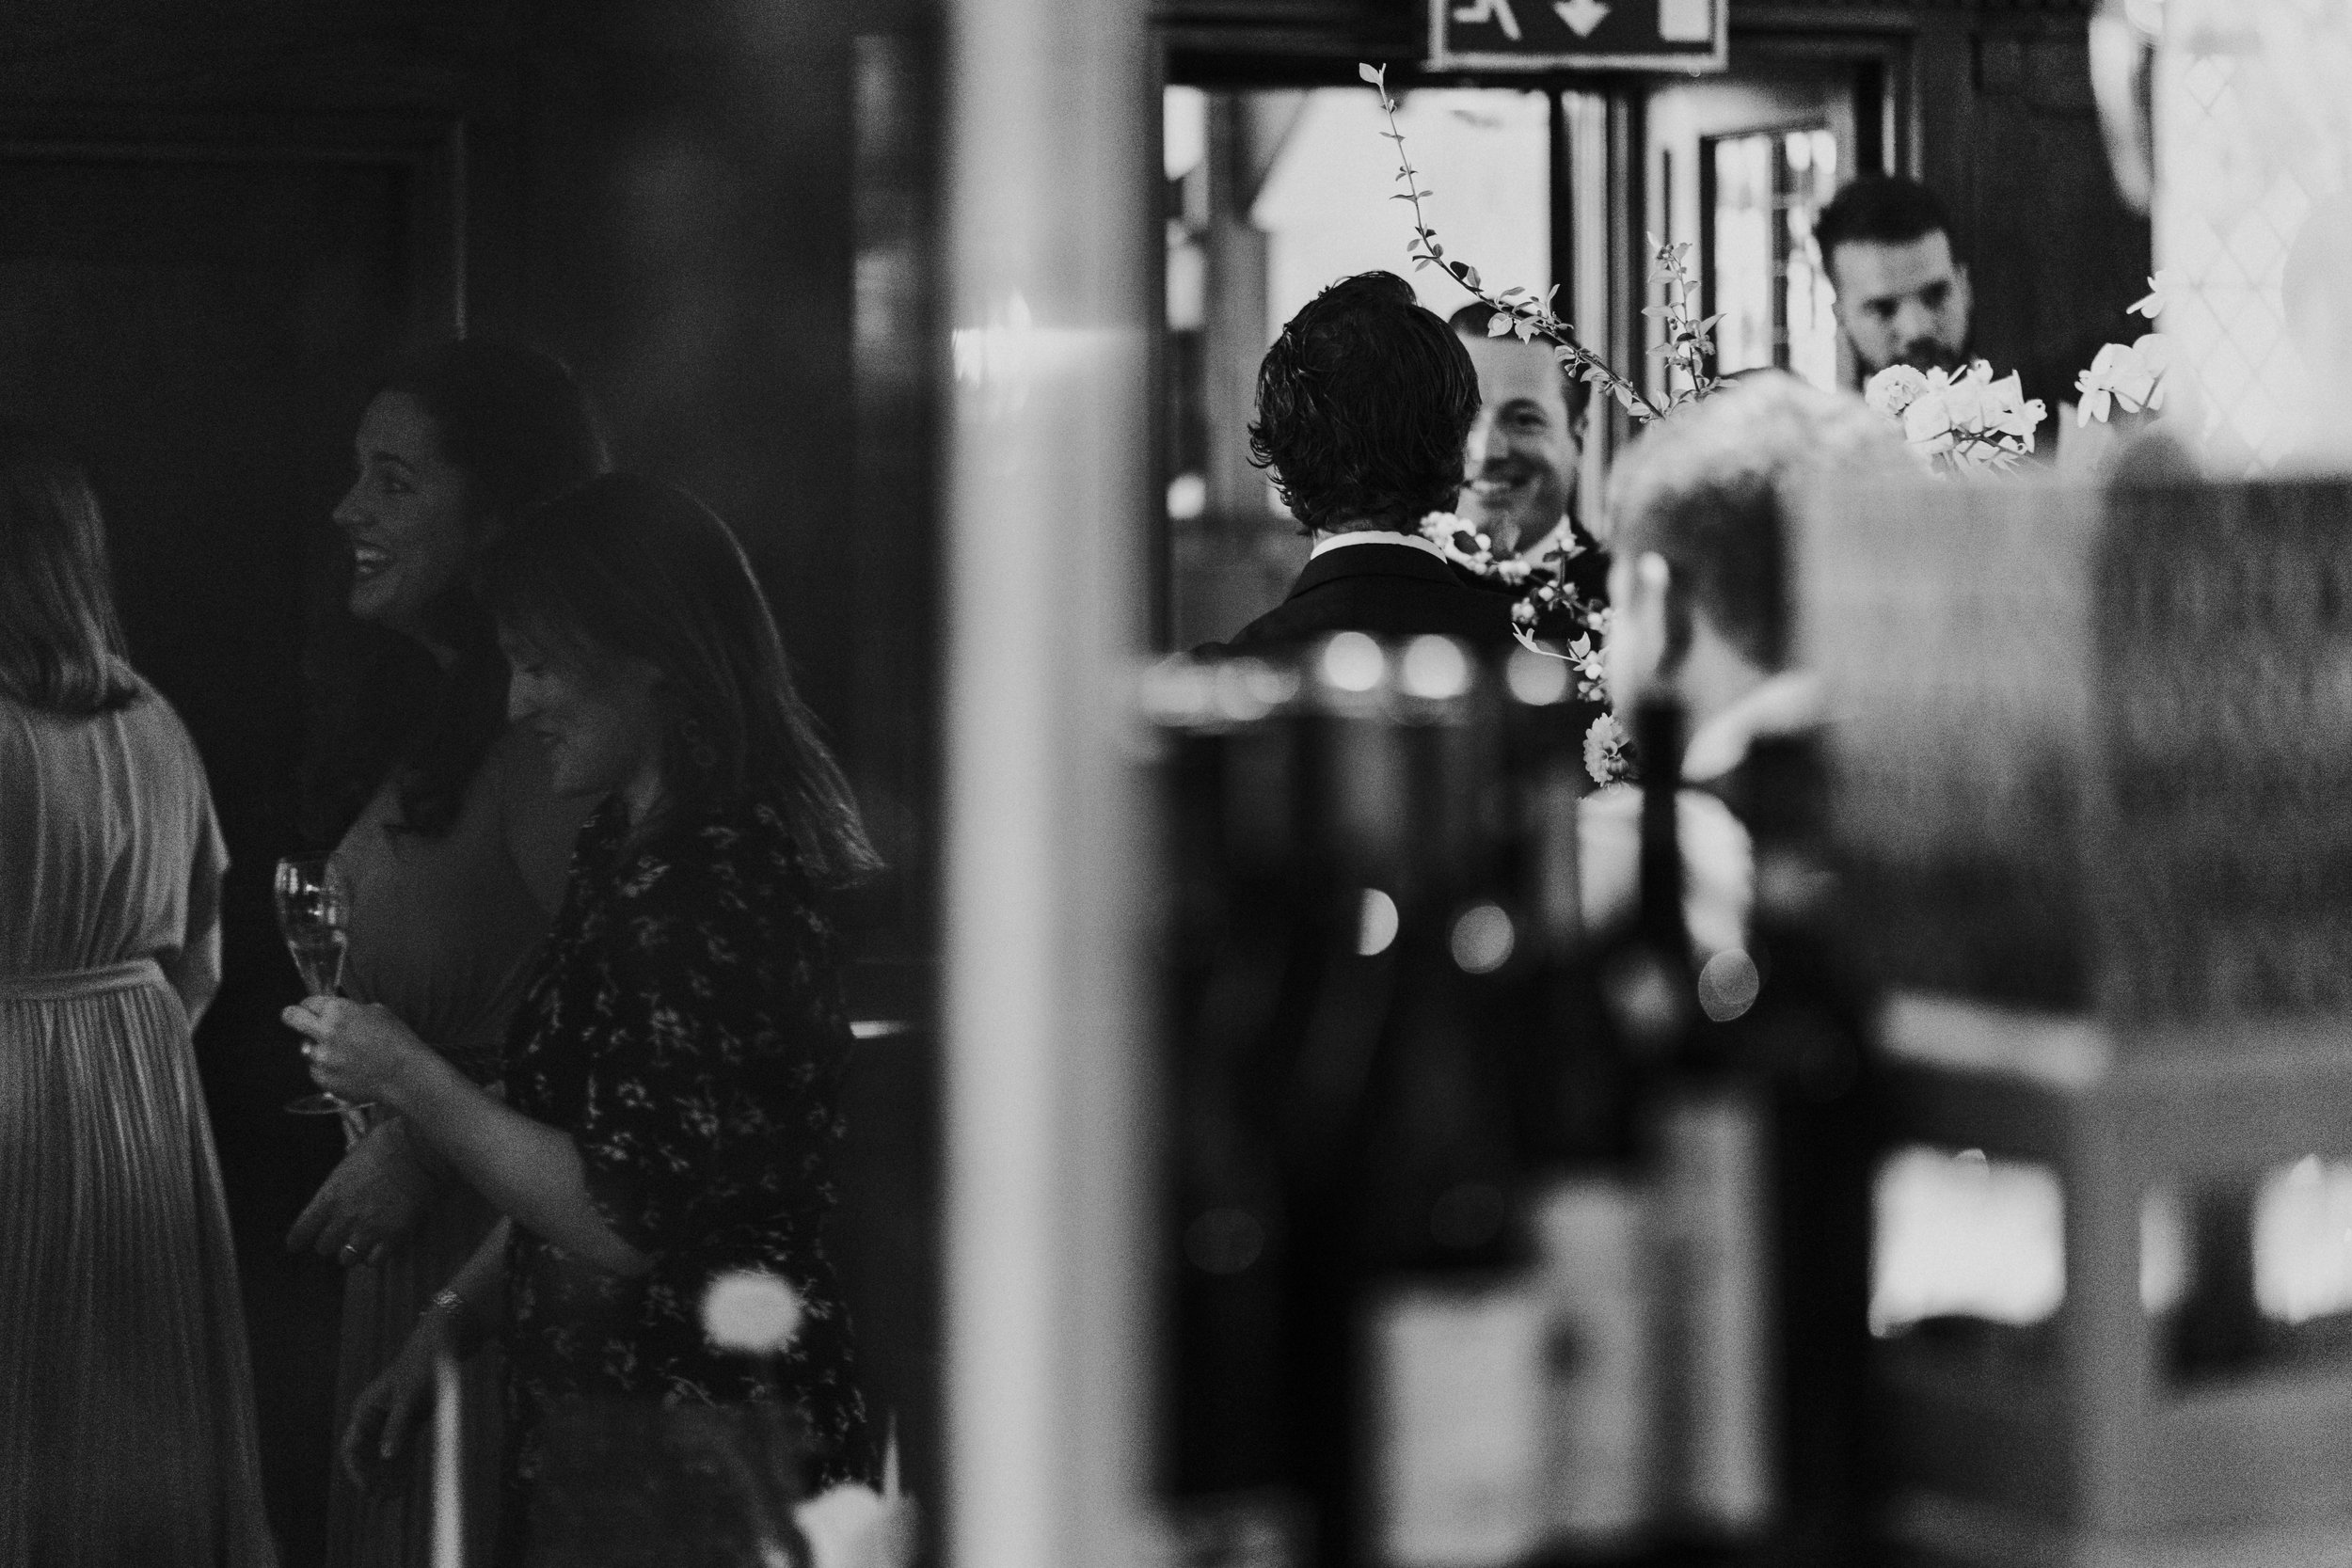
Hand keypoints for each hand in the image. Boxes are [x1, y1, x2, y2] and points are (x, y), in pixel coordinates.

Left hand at [283, 997, 434, 1107]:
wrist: (405, 1075)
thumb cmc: (397, 1041)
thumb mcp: (378, 1012)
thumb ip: (351, 1010)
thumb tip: (338, 1012)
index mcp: (339, 1011)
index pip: (309, 1001)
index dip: (311, 1005)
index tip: (313, 1010)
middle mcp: (325, 1032)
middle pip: (291, 1017)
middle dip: (293, 1016)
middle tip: (299, 1020)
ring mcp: (321, 1057)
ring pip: (305, 1048)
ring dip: (318, 1049)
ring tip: (342, 1055)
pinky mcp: (322, 1078)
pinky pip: (316, 1070)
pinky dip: (327, 1069)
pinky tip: (347, 1070)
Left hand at [287, 1118, 437, 1266]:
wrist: (417, 1149)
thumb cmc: (383, 1145)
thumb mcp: (349, 1163)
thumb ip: (339, 1186)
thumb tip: (338, 1192)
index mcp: (329, 1196)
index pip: (301, 1230)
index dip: (298, 1239)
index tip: (296, 1244)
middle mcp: (344, 1217)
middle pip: (324, 1247)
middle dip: (331, 1242)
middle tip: (341, 1236)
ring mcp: (368, 1229)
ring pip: (347, 1259)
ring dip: (352, 1252)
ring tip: (361, 1244)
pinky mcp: (393, 1236)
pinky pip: (375, 1261)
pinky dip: (375, 1257)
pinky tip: (380, 1247)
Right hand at [341, 1311, 450, 1493]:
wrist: (443, 1344)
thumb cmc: (423, 1365)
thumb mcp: (410, 1396)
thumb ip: (398, 1426)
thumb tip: (386, 1456)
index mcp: (366, 1408)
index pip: (352, 1446)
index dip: (358, 1470)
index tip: (368, 1489)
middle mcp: (375, 1415)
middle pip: (367, 1454)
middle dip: (373, 1477)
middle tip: (382, 1501)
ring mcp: (392, 1418)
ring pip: (384, 1454)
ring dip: (387, 1474)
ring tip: (394, 1498)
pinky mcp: (410, 1420)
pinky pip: (402, 1447)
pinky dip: (402, 1463)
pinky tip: (406, 1482)